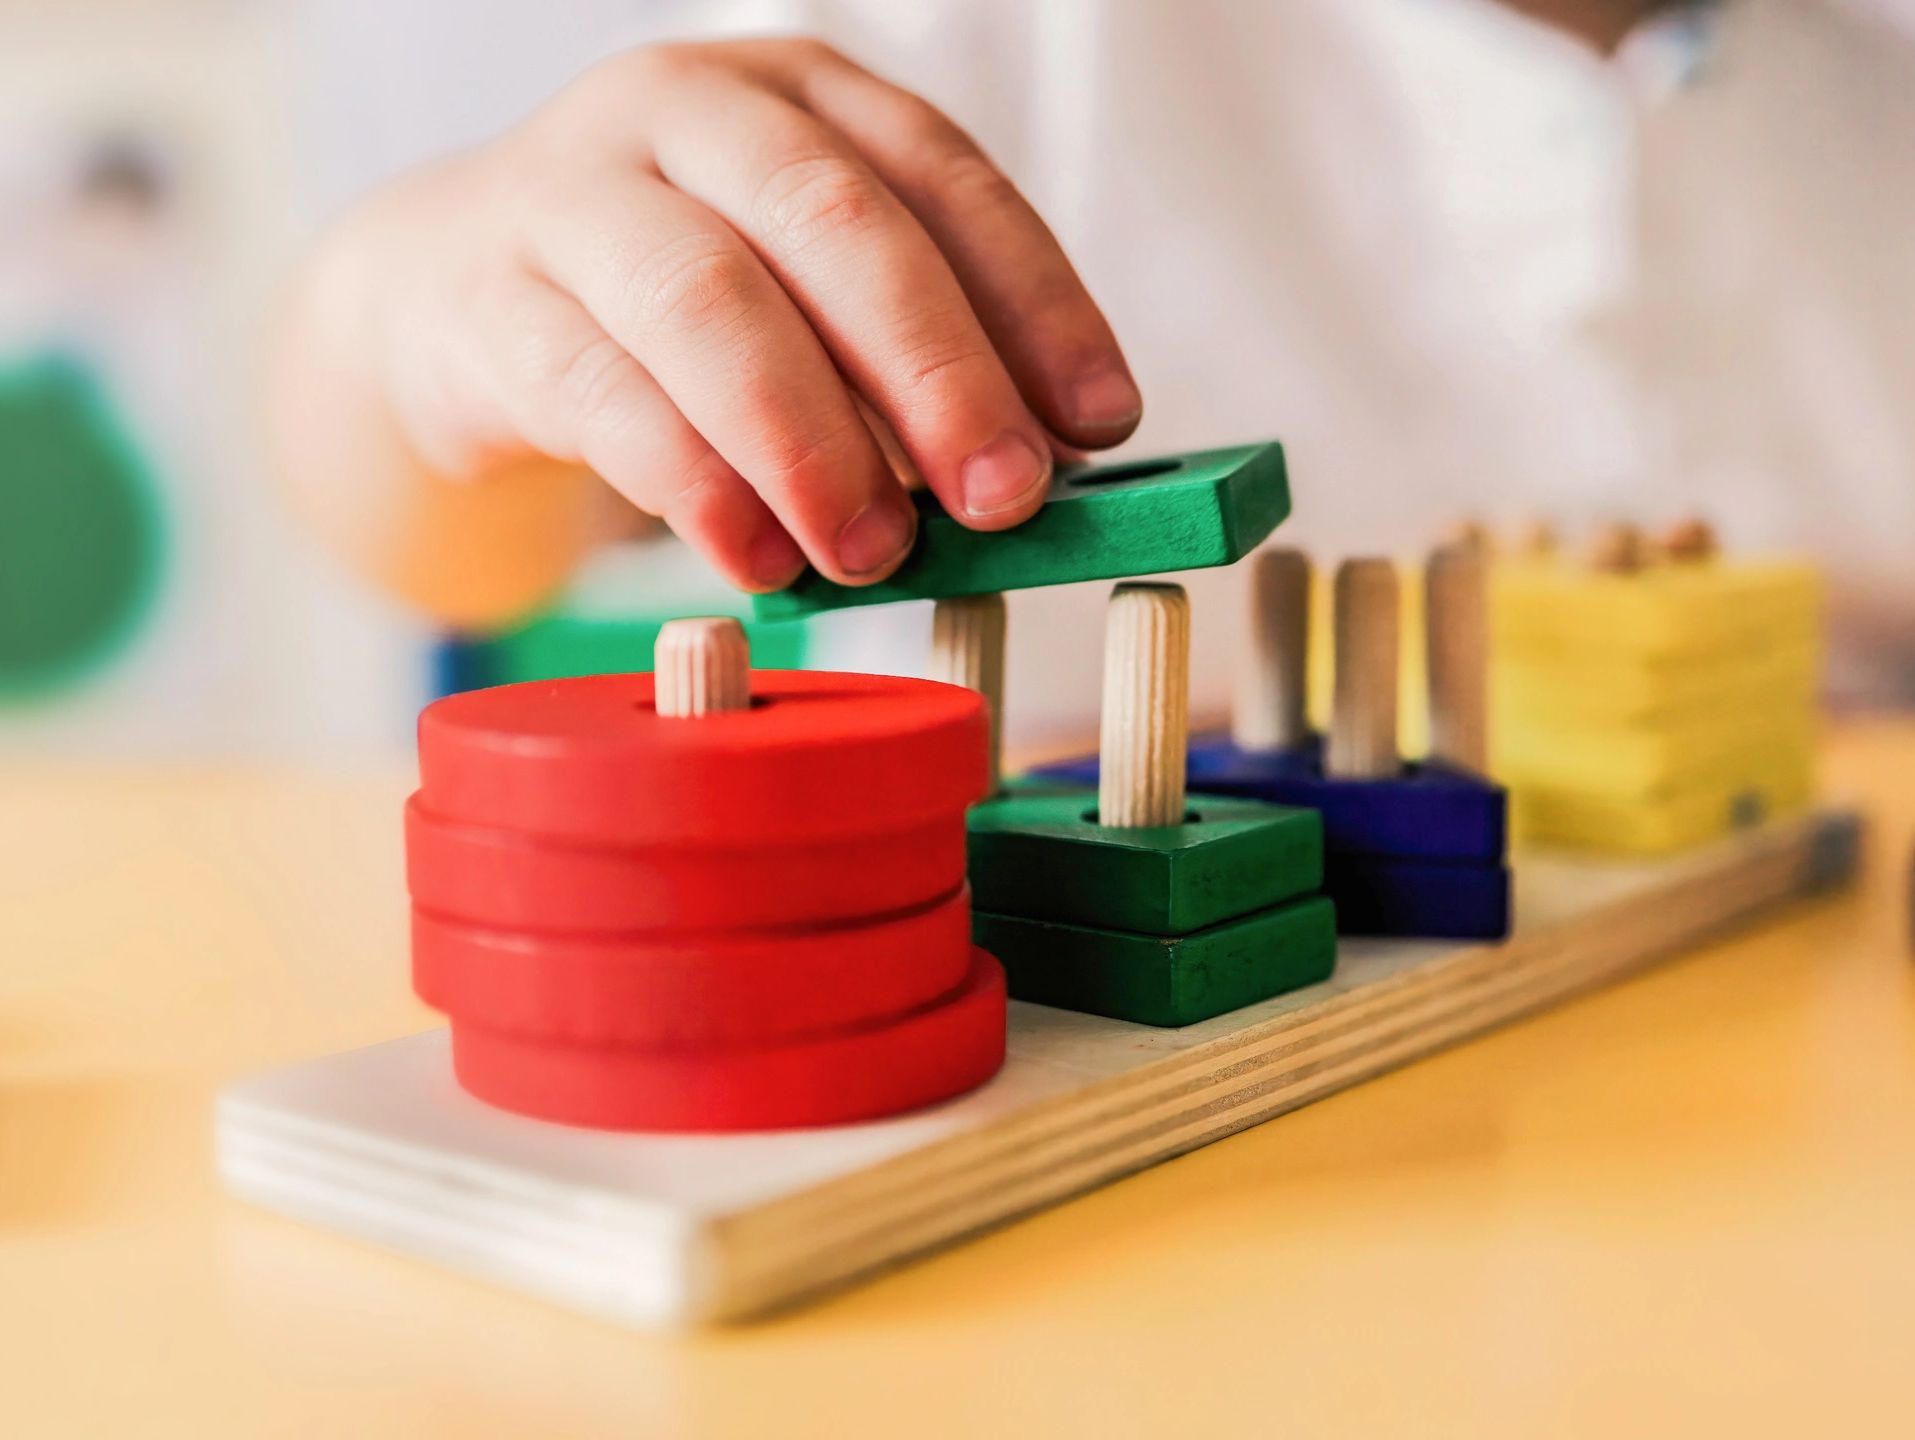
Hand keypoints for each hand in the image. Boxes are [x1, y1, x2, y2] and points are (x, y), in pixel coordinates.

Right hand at [313, 38, 1140, 592]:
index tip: (1100, 420)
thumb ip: (903, 364)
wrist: (454, 292)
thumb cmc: (673, 303)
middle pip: (832, 222)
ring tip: (874, 550)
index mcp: (798, 95)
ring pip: (708, 300)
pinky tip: (758, 559)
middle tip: (1003, 498)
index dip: (1034, 300)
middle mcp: (687, 113)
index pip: (942, 176)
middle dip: (935, 369)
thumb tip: (1032, 476)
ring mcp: (573, 195)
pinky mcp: (492, 301)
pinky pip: (601, 392)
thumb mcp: (802, 295)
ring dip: (810, 439)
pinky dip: (695, 486)